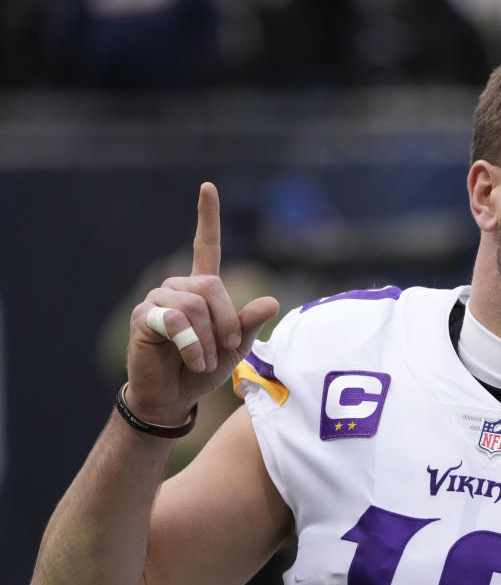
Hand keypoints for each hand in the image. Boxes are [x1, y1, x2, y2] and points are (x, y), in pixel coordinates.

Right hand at [125, 183, 278, 424]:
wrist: (173, 396)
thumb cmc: (203, 369)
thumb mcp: (236, 347)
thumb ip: (250, 324)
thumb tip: (272, 301)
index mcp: (201, 289)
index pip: (206, 245)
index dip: (207, 216)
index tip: (207, 187)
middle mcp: (177, 288)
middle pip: (212, 286)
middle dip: (227, 320)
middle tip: (227, 347)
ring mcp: (158, 300)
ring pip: (196, 305)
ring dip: (208, 338)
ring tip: (204, 359)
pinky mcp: (145, 318)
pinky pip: (178, 320)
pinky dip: (192, 344)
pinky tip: (194, 359)